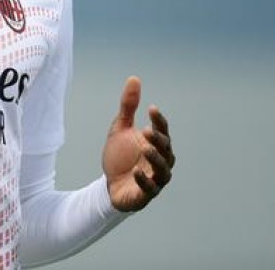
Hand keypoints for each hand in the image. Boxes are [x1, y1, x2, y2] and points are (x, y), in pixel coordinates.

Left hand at [102, 76, 174, 211]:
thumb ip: (128, 107)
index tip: (151, 108)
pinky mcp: (145, 195)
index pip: (163, 130)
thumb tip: (134, 78)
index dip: (159, 120)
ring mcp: (155, 179)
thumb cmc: (120, 156)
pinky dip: (144, 181)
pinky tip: (136, 171)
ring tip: (144, 148)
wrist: (108, 185)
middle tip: (147, 130)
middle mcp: (160, 161)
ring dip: (155, 159)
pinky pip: (150, 189)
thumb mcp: (120, 128)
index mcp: (156, 145)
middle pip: (166, 150)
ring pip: (163, 170)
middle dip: (159, 140)